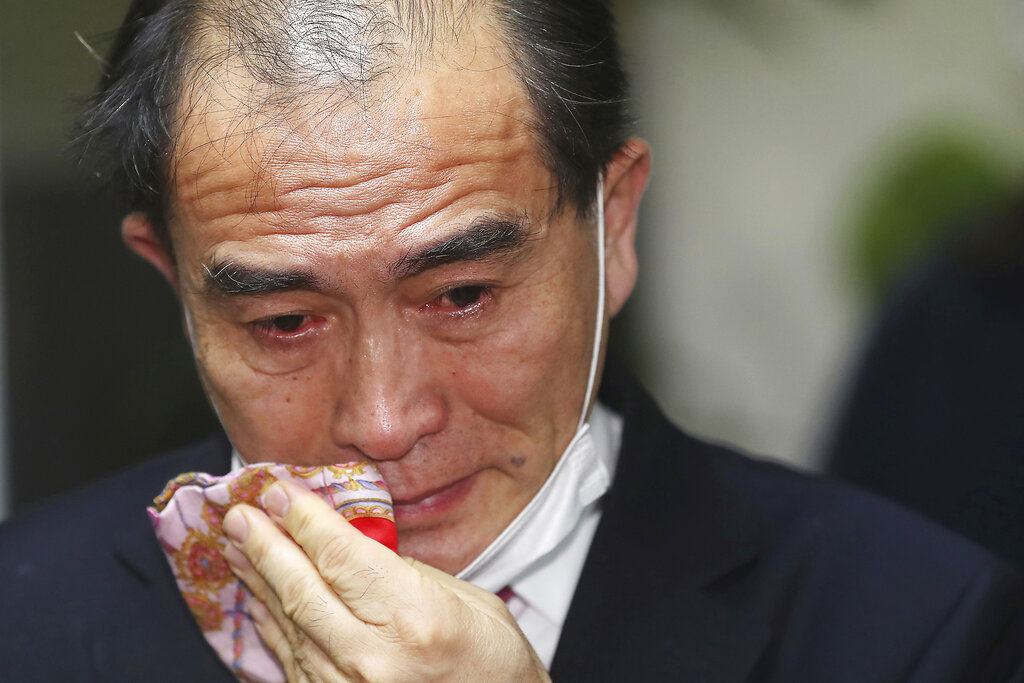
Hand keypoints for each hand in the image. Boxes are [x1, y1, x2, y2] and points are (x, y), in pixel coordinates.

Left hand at [221, 480, 549, 682]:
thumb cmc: (494, 663)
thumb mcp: (466, 600)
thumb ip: (405, 573)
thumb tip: (355, 544)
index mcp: (414, 617)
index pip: (341, 555)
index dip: (304, 520)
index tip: (282, 492)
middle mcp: (374, 658)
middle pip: (303, 589)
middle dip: (266, 545)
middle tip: (240, 514)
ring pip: (289, 625)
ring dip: (259, 582)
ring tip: (238, 548)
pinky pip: (292, 660)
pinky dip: (271, 626)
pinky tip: (258, 601)